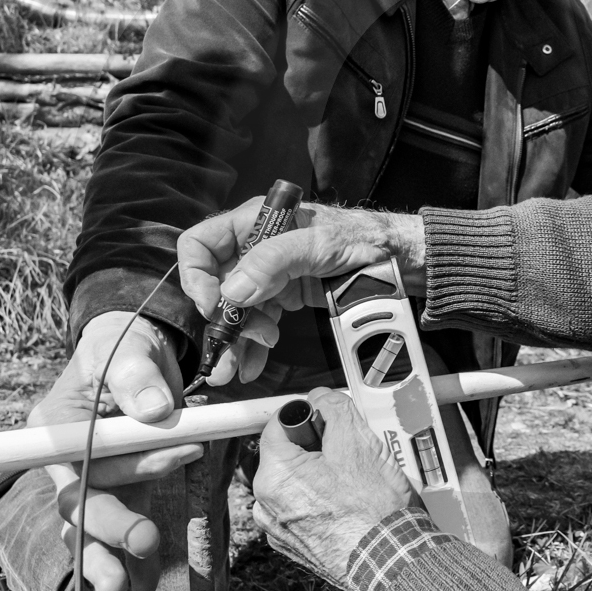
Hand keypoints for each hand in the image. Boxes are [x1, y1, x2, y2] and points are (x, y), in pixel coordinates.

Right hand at [29, 311, 202, 590]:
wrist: (142, 351)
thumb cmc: (126, 344)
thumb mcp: (130, 348)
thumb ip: (138, 376)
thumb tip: (155, 411)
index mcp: (58, 425)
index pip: (77, 460)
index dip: (111, 474)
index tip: (164, 465)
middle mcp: (68, 459)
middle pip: (80, 502)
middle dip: (111, 527)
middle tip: (146, 541)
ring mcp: (95, 478)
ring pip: (91, 527)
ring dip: (107, 558)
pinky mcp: (124, 489)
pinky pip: (122, 526)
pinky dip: (132, 557)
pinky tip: (145, 585)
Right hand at [177, 200, 425, 385]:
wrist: (395, 259)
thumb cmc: (361, 237)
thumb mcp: (318, 244)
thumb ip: (274, 261)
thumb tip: (234, 290)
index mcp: (255, 222)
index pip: (202, 243)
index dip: (197, 275)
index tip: (213, 305)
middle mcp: (255, 247)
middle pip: (217, 284)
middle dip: (219, 320)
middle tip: (224, 348)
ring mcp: (268, 274)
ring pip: (236, 309)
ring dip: (234, 339)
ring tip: (233, 368)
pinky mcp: (282, 295)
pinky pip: (258, 321)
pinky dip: (253, 344)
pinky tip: (251, 364)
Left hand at [251, 388, 414, 584]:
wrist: (392, 561)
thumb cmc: (375, 510)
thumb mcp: (358, 440)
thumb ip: (333, 407)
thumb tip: (321, 398)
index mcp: (274, 476)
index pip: (279, 424)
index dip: (309, 416)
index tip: (328, 420)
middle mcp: (267, 505)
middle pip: (289, 453)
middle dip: (318, 447)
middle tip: (350, 453)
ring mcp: (280, 529)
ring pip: (297, 481)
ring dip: (321, 474)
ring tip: (354, 483)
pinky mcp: (295, 545)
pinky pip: (302, 508)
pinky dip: (321, 501)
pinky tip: (348, 503)